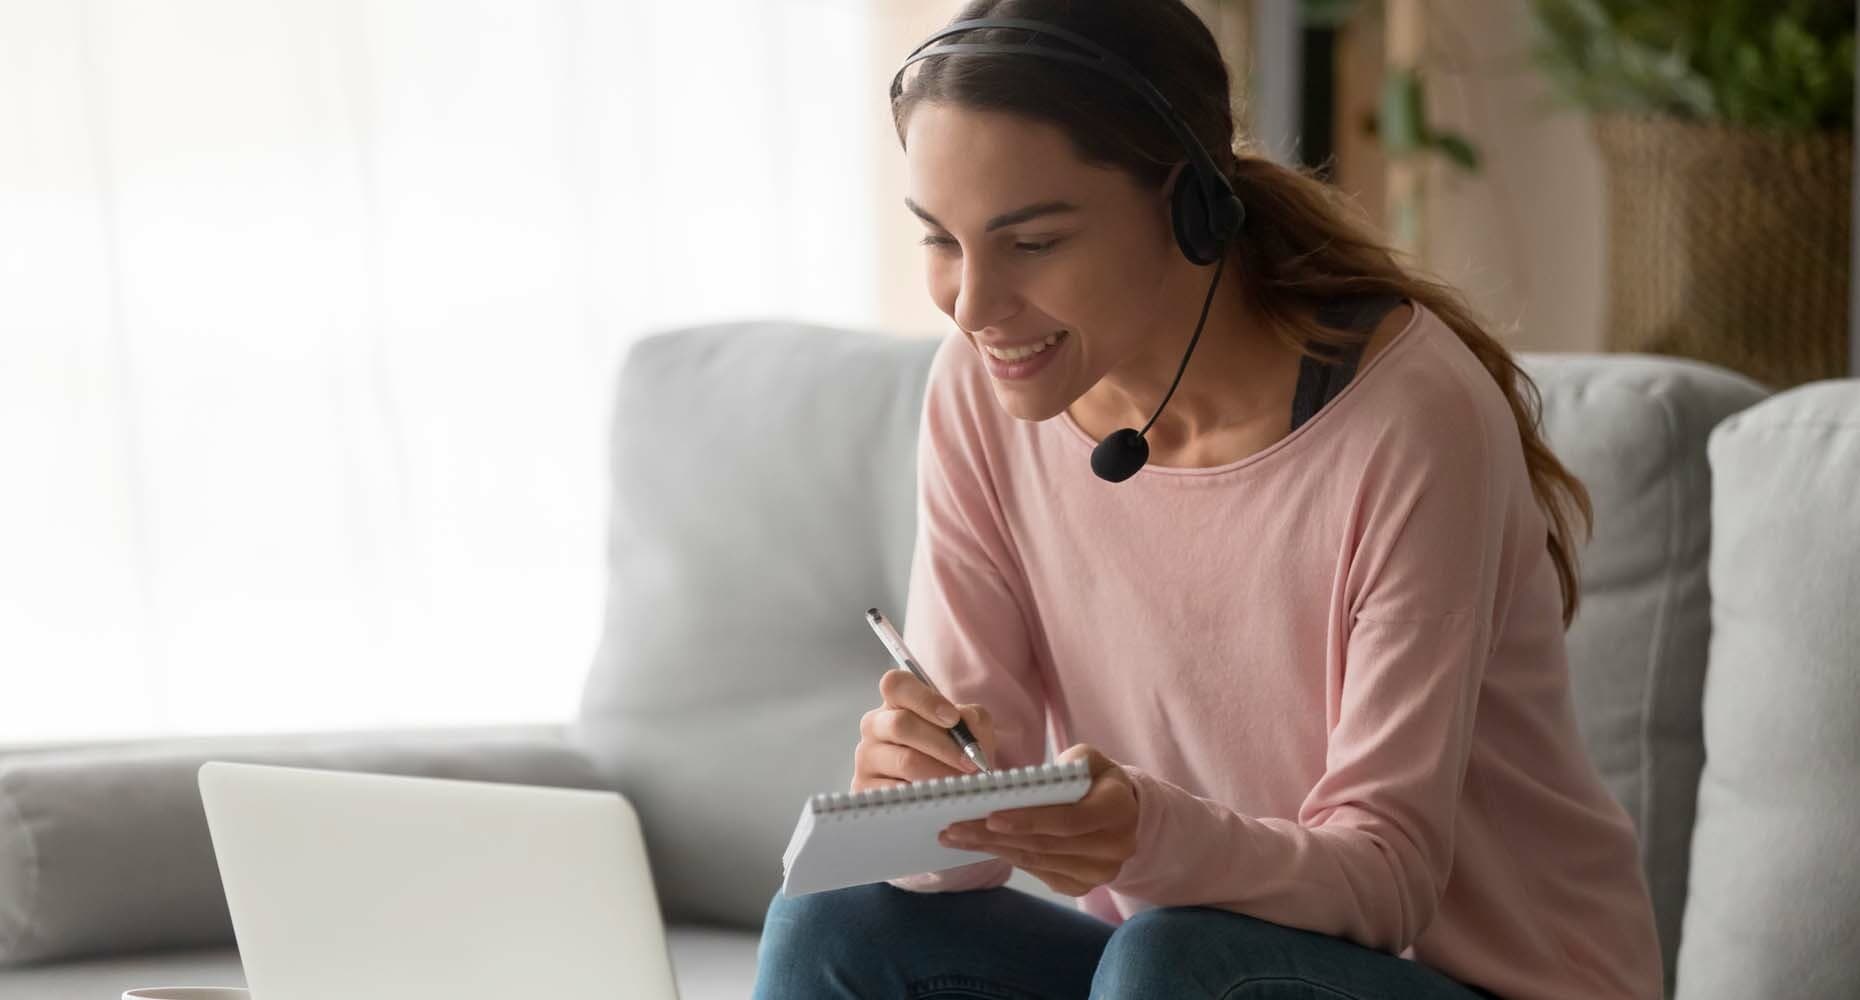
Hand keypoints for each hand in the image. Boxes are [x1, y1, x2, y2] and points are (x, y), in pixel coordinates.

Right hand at [851, 668, 998, 792]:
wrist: (947, 788)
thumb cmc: (955, 752)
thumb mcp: (971, 729)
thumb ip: (973, 719)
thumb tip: (964, 721)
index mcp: (896, 702)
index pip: (896, 684)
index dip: (925, 699)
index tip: (953, 719)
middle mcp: (875, 725)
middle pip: (901, 725)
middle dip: (942, 745)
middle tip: (969, 762)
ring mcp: (867, 757)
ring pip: (904, 761)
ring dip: (939, 772)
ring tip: (961, 782)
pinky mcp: (865, 787)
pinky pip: (897, 790)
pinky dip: (925, 794)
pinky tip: (940, 796)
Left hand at [937, 743, 1138, 896]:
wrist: (1118, 809)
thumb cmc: (1094, 777)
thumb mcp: (1086, 758)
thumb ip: (1061, 768)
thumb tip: (1017, 787)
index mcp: (1119, 809)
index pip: (1070, 819)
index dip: (1030, 820)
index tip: (991, 816)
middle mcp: (1116, 846)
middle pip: (1046, 844)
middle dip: (996, 836)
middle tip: (954, 827)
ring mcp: (1100, 872)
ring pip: (1037, 861)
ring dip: (992, 849)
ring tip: (956, 837)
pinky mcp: (1081, 886)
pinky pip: (1037, 872)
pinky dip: (1006, 857)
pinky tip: (979, 846)